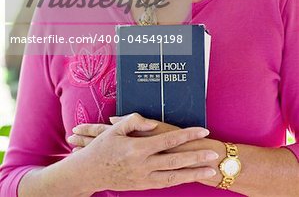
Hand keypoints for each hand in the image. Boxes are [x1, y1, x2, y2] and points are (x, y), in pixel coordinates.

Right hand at [68, 113, 217, 191]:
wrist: (88, 173)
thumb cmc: (102, 148)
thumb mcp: (114, 129)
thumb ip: (135, 121)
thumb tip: (153, 123)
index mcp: (137, 148)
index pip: (168, 140)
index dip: (187, 135)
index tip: (203, 130)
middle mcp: (143, 165)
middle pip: (176, 160)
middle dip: (197, 156)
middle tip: (214, 153)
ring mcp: (143, 178)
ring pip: (174, 176)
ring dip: (194, 173)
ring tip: (210, 170)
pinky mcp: (142, 186)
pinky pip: (165, 184)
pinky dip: (180, 180)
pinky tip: (191, 177)